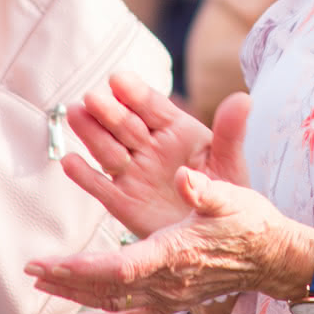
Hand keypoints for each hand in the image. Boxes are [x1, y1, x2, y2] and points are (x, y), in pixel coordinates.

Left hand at [25, 166, 311, 313]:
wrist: (272, 257)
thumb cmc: (250, 221)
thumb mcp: (231, 196)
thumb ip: (205, 188)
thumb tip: (184, 175)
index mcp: (176, 252)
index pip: (122, 268)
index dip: (85, 268)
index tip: (54, 263)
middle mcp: (169, 280)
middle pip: (108, 287)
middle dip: (67, 278)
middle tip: (32, 268)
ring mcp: (169, 294)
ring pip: (114, 301)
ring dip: (76, 292)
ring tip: (43, 281)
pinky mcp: (172, 298)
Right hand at [61, 71, 250, 239]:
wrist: (218, 234)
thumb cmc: (225, 191)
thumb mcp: (231, 163)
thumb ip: (231, 132)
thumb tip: (243, 98)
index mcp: (176, 131)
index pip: (153, 107)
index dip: (136, 94)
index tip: (119, 79)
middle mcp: (150, 147)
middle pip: (125, 125)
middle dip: (108, 112)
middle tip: (91, 98)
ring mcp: (134, 172)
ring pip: (108, 149)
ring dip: (90, 133)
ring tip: (75, 115)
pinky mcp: (122, 201)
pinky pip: (101, 187)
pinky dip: (85, 175)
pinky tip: (69, 161)